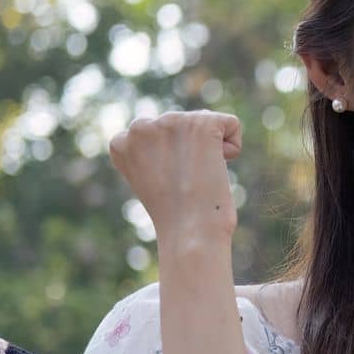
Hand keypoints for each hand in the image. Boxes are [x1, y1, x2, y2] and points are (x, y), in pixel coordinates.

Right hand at [107, 110, 242, 245]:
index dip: (171, 161)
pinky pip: (231, 125)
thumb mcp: (150, 179)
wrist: (190, 232)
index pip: (158, 135)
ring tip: (198, 176)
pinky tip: (217, 168)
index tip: (167, 184)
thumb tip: (183, 138)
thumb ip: (153, 152)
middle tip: (184, 183)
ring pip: (206, 123)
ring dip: (210, 150)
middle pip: (182, 127)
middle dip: (191, 151)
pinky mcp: (202, 122)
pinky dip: (233, 149)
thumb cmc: (175, 217)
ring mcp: (171, 121)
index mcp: (120, 142)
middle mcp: (140, 126)